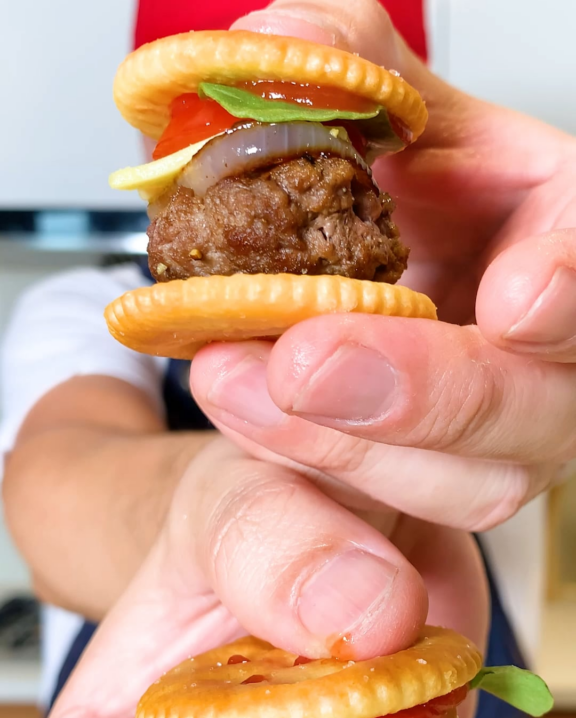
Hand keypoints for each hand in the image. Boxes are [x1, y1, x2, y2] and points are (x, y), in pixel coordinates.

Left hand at [189, 0, 575, 531]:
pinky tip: (242, 408)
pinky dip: (309, 464)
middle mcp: (558, 358)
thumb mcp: (394, 111)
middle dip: (427, 394)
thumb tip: (274, 44)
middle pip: (536, 407)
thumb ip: (351, 65)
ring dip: (343, 444)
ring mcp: (509, 437)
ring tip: (234, 379)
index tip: (516, 295)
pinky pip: (391, 504)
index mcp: (569, 240)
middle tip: (308, 362)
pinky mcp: (442, 482)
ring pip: (465, 482)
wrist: (382, 271)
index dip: (573, 291)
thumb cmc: (414, 192)